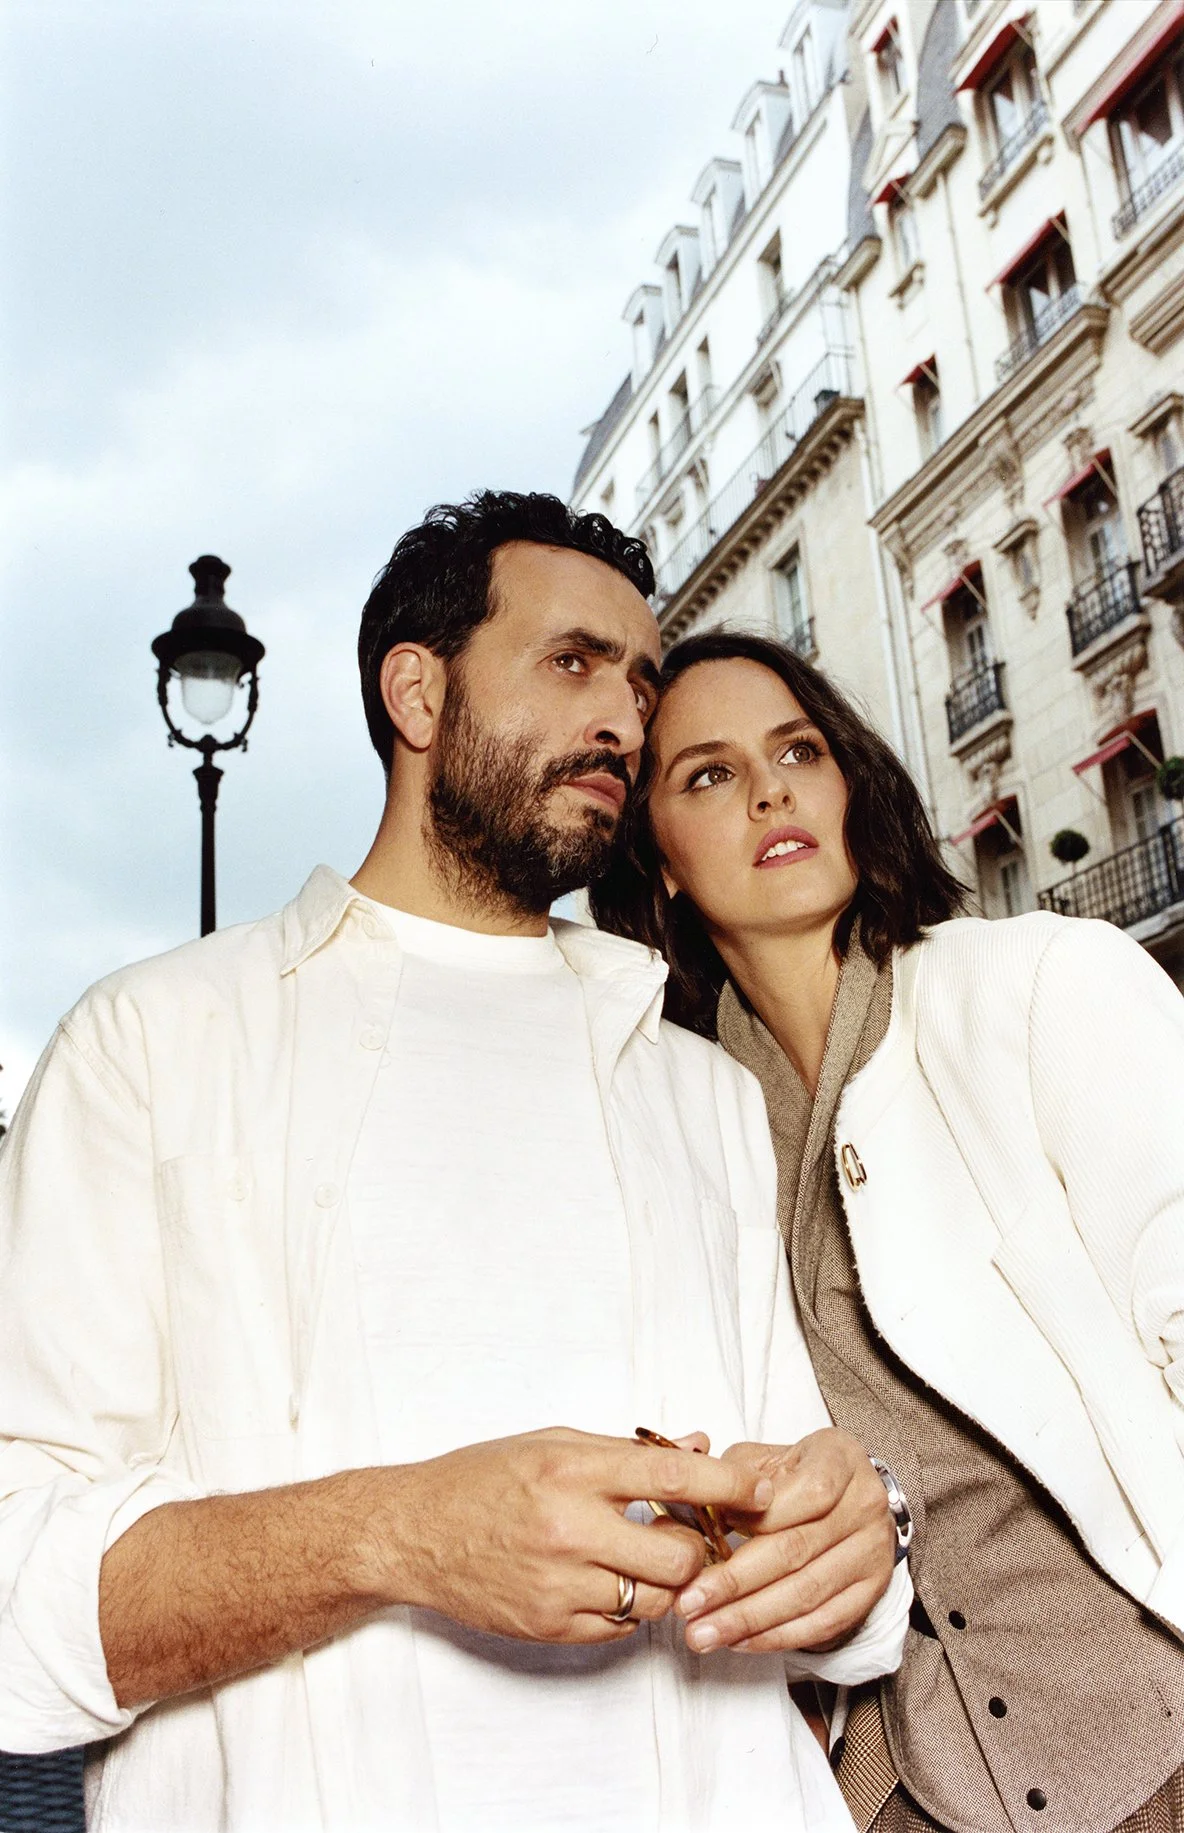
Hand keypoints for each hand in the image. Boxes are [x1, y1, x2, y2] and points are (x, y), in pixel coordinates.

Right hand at [367, 1426, 774, 1646]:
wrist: (413, 1532)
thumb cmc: (483, 1477)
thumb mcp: (554, 1441)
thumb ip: (629, 1450)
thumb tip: (698, 1447)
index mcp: (572, 1469)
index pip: (672, 1478)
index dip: (729, 1485)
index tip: (765, 1488)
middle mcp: (569, 1527)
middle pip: (679, 1556)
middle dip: (698, 1550)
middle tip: (692, 1536)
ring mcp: (560, 1583)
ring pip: (656, 1599)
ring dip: (666, 1581)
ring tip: (644, 1556)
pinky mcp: (550, 1625)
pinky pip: (620, 1625)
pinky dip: (627, 1605)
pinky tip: (607, 1579)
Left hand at [675, 1428, 894, 1653]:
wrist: (850, 1494)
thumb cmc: (795, 1474)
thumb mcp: (765, 1458)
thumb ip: (731, 1477)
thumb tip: (691, 1509)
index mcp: (839, 1458)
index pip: (805, 1492)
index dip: (756, 1518)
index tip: (707, 1541)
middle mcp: (864, 1504)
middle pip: (796, 1550)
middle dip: (735, 1583)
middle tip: (689, 1603)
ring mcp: (872, 1551)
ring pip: (806, 1594)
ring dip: (749, 1619)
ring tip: (703, 1632)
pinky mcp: (871, 1591)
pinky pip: (822, 1623)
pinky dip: (777, 1636)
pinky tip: (739, 1641)